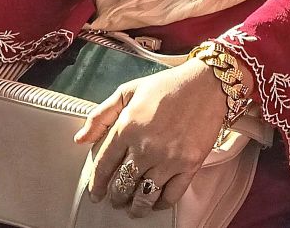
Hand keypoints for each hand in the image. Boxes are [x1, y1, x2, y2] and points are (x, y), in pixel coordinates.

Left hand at [77, 58, 232, 214]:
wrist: (208, 82)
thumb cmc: (170, 85)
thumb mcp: (129, 90)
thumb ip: (101, 114)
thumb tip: (81, 138)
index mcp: (127, 128)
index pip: (103, 167)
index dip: (97, 184)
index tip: (97, 192)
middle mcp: (146, 147)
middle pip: (122, 186)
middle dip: (116, 196)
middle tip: (116, 198)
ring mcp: (168, 158)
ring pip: (144, 196)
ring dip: (135, 206)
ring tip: (133, 207)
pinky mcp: (189, 164)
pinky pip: (171, 195)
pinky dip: (161, 203)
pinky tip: (157, 201)